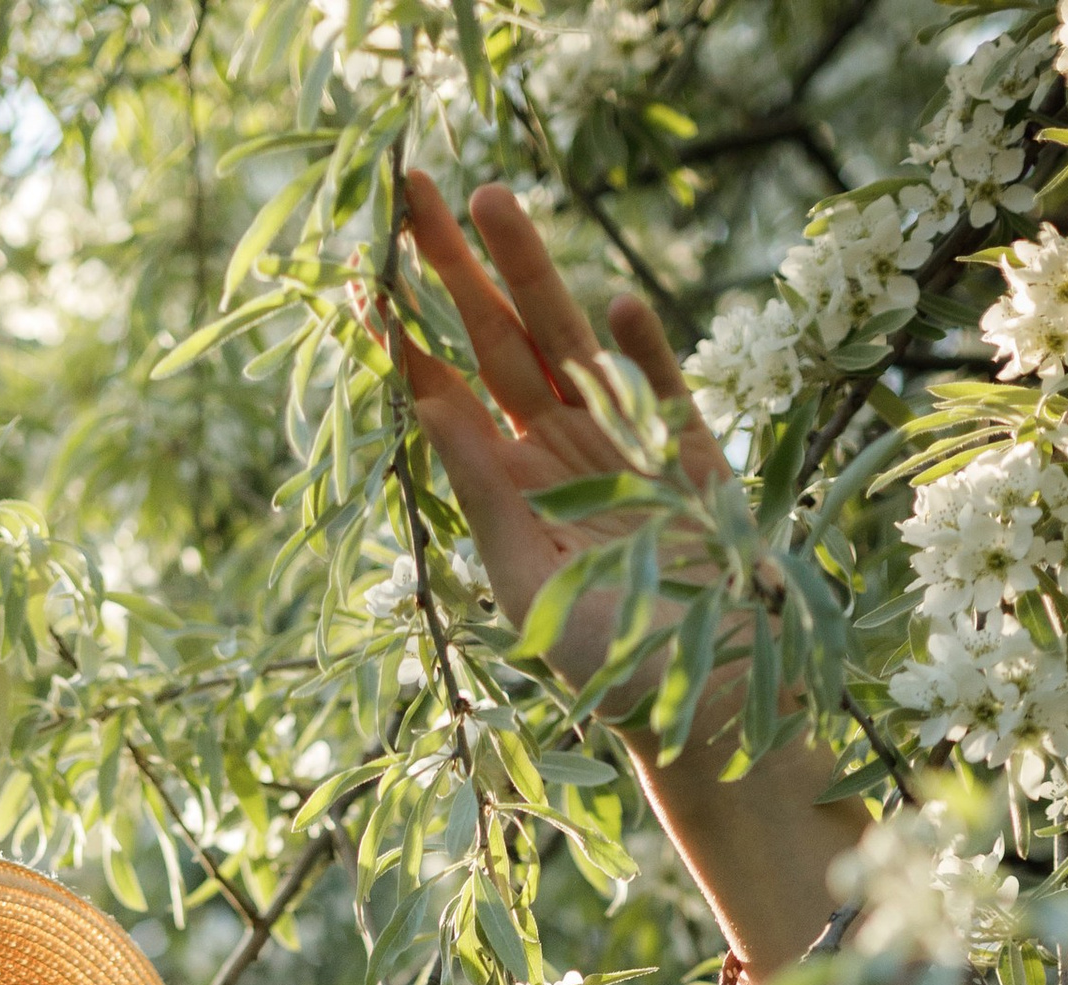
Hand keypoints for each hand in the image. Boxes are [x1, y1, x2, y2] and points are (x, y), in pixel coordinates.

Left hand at [386, 174, 731, 742]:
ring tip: (489, 200)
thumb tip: (427, 400)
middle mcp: (557, 454)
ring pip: (566, 340)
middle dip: (456, 266)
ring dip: (531, 272)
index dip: (404, 334)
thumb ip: (482, 488)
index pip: (444, 395)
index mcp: (506, 490)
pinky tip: (612, 305)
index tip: (361, 271)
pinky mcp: (693, 454)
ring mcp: (625, 443)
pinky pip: (661, 385)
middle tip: (412, 188)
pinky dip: (639, 349)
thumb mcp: (527, 581)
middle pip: (497, 341)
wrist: (706, 712)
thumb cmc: (608, 669)